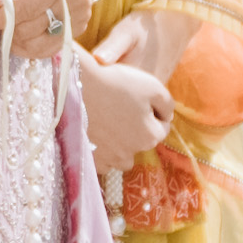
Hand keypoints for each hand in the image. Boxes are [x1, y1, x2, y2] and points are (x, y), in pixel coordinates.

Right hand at [76, 47, 177, 168]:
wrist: (74, 86)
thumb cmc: (115, 83)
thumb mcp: (152, 86)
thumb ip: (167, 104)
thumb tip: (167, 116)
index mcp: (150, 137)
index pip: (161, 127)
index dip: (153, 111)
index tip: (138, 98)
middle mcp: (132, 154)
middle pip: (140, 142)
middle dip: (135, 129)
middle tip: (120, 107)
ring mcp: (108, 160)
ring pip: (120, 155)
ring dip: (118, 143)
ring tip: (105, 121)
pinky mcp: (89, 160)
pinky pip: (101, 160)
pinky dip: (100, 150)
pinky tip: (93, 132)